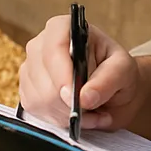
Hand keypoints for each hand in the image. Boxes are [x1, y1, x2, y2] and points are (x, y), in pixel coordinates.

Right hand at [18, 15, 143, 131]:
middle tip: (96, 109)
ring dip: (68, 115)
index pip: (54, 47)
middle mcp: (40, 45)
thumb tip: (84, 97)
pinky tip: (78, 117)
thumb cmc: (117, 71)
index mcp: (64, 28)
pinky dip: (60, 122)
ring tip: (93, 113)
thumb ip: (109, 80)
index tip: (75, 97)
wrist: (113, 88)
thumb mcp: (124, 70)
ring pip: (39, 100)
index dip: (62, 74)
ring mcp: (30, 69)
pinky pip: (37, 113)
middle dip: (70, 102)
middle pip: (43, 79)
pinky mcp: (27, 92)